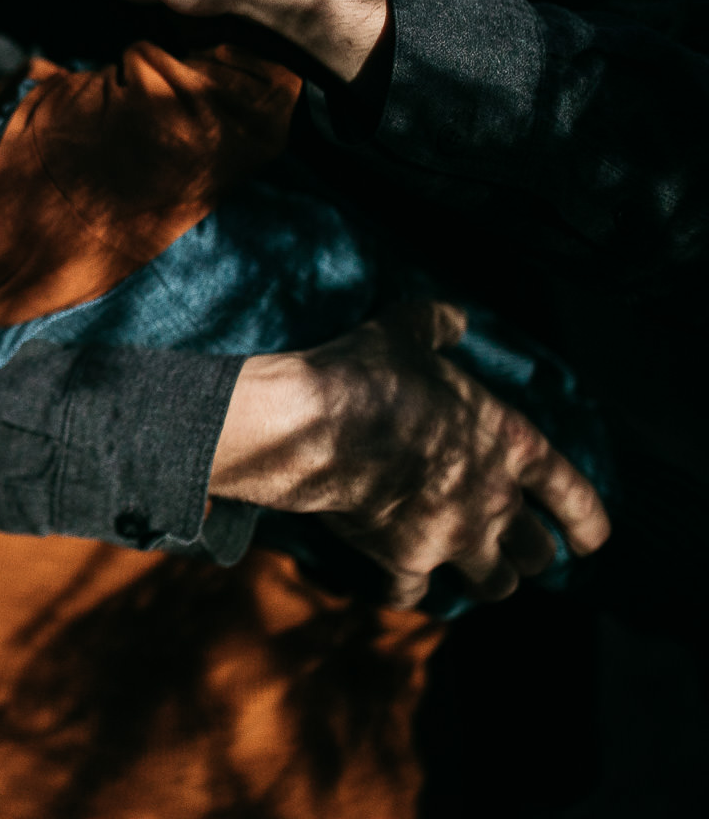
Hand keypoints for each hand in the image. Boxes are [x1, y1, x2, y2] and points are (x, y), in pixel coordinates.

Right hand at [212, 300, 611, 607]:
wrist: (320, 426)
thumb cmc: (369, 375)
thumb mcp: (407, 332)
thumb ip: (437, 325)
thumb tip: (453, 318)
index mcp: (511, 445)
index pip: (572, 495)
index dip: (587, 522)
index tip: (591, 543)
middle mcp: (494, 500)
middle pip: (536, 553)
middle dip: (526, 554)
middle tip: (509, 549)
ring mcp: (453, 537)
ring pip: (494, 585)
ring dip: (482, 578)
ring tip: (466, 570)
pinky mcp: (405, 561)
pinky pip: (415, 595)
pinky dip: (406, 588)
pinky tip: (394, 578)